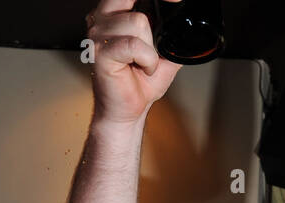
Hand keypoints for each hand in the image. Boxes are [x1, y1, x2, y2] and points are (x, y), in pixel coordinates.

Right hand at [85, 0, 180, 125]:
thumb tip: (186, 25)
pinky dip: (147, 59)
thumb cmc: (141, 82)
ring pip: (138, 22)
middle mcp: (101, 19)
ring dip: (151, 49)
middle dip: (152, 26)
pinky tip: (142, 68)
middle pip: (135, 3)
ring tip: (144, 62)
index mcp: (114, 13)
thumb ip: (170, 33)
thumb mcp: (165, 51)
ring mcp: (97, 34)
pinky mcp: (99, 52)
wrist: (129, 109)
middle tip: (155, 47)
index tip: (173, 1)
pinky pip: (134, 45)